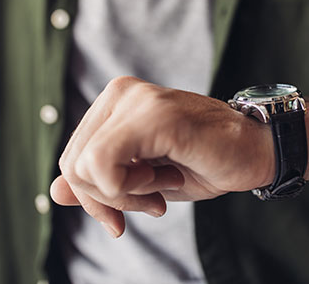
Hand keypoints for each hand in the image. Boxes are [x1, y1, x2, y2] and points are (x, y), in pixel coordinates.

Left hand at [50, 76, 273, 236]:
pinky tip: (165, 178)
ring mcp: (136, 99)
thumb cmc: (200, 162)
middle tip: (148, 200)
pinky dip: (131, 188)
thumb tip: (54, 192)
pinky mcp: (154, 115)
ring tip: (161, 184)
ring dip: (124, 193)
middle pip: (73, 163)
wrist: (254, 149)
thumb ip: (96, 182)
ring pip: (85, 166)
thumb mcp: (140, 180)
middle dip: (105, 199)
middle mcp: (120, 92)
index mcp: (114, 102)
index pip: (72, 157)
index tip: (120, 216)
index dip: (91, 197)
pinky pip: (106, 163)